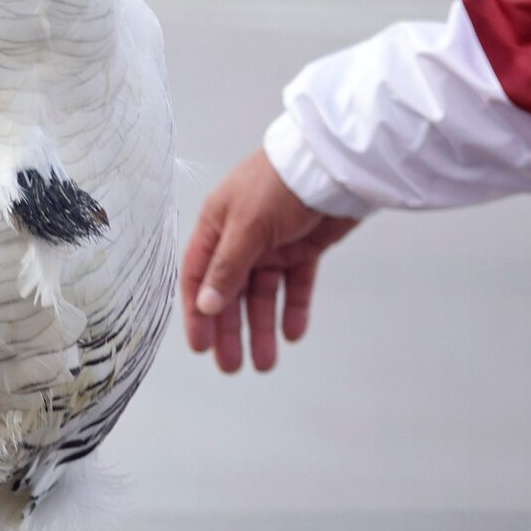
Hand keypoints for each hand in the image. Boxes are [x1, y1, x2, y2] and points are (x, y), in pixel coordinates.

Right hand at [181, 148, 361, 374]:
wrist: (333, 163)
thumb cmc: (278, 184)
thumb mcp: (246, 227)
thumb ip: (227, 269)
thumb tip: (206, 306)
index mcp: (216, 229)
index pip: (197, 278)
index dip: (197, 313)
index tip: (201, 347)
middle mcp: (240, 239)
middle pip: (230, 293)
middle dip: (230, 330)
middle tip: (232, 366)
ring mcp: (273, 245)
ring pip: (263, 295)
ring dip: (262, 328)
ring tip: (265, 363)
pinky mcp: (304, 249)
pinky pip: (296, 285)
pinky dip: (294, 308)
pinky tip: (294, 334)